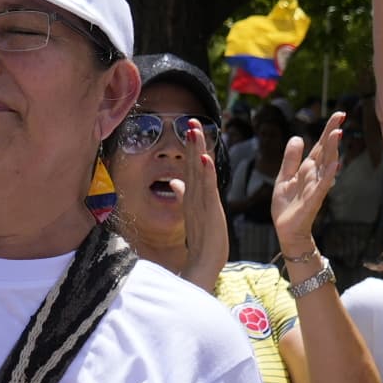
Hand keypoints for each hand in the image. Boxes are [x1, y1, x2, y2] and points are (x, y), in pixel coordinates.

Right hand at [183, 137, 232, 287]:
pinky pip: (207, 188)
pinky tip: (204, 158)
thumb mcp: (193, 212)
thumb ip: (183, 195)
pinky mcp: (208, 210)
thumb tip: (174, 182)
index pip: (190, 166)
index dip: (190, 146)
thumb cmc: (201, 240)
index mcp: (190, 195)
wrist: (202, 263)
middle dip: (191, 141)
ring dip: (196, 150)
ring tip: (194, 130)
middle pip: (191, 163)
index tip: (190, 127)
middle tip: (191, 119)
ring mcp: (199, 202)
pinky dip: (206, 172)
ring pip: (198, 171)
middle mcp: (193, 196)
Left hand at [271, 111, 346, 252]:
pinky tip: (335, 164)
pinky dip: (329, 175)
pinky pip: (322, 186)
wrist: (287, 231)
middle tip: (341, 114)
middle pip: (326, 151)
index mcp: (307, 169)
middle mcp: (315, 175)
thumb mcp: (284, 177)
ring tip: (337, 133)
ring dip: (332, 149)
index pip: (320, 146)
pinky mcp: (313, 200)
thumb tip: (298, 136)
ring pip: (326, 165)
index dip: (327, 130)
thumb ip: (291, 159)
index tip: (339, 114)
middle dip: (332, 133)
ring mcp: (316, 187)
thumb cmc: (288, 206)